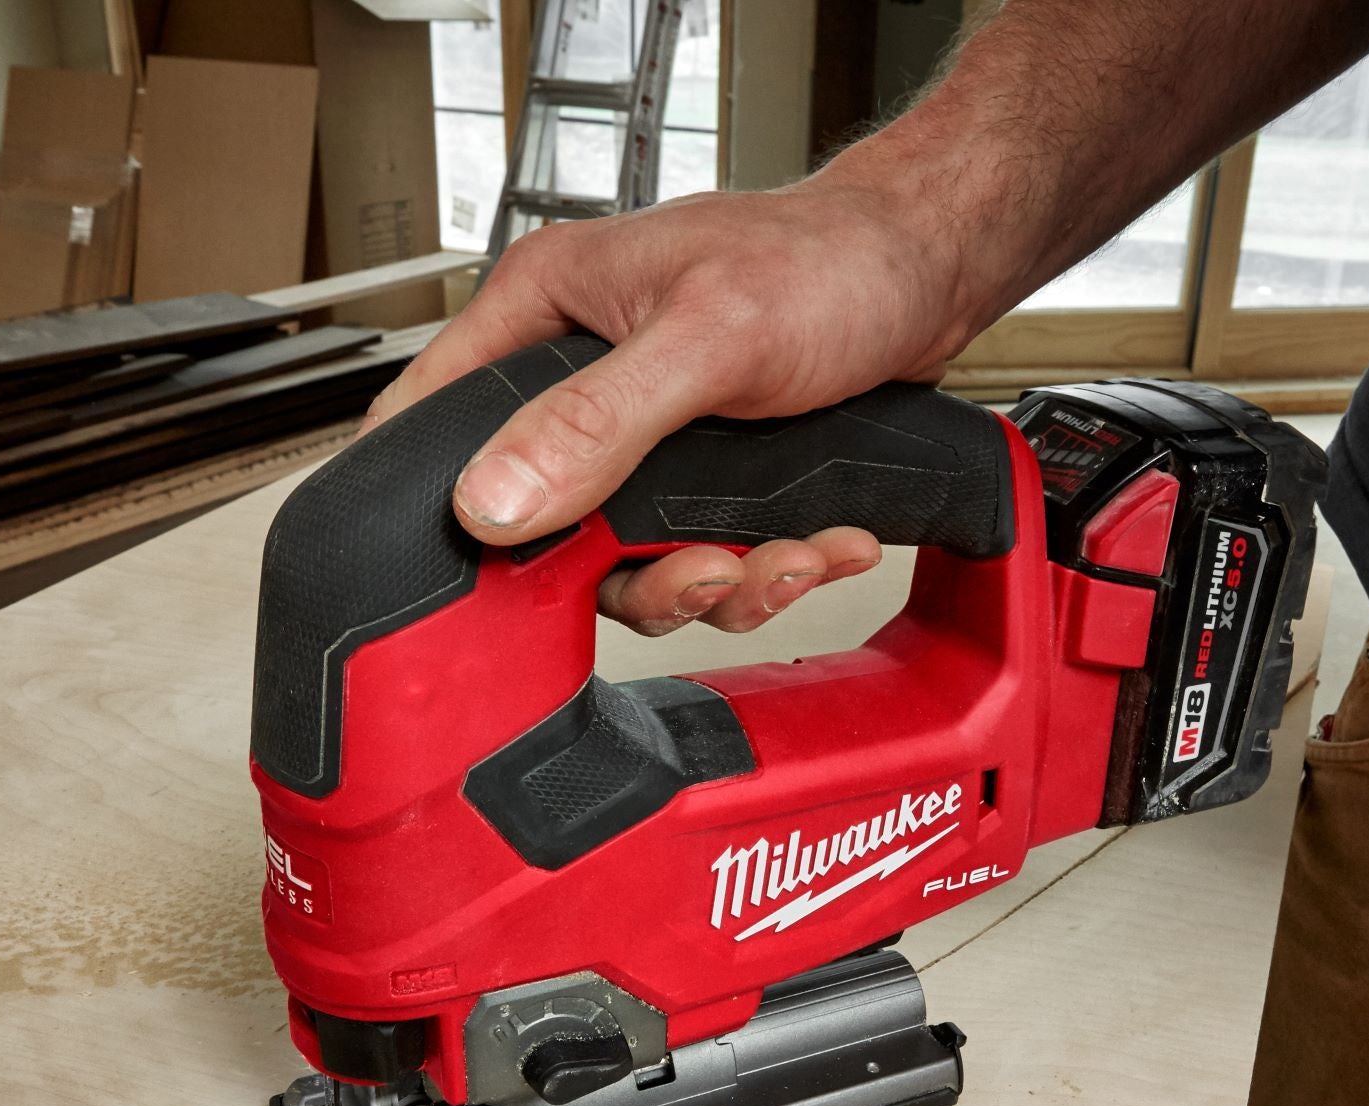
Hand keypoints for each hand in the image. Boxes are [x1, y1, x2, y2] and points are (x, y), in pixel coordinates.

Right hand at [361, 180, 983, 635]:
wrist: (932, 275)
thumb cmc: (830, 261)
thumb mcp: (706, 338)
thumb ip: (596, 423)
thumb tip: (494, 501)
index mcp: (547, 313)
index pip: (436, 414)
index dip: (438, 499)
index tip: (474, 579)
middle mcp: (583, 376)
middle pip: (546, 521)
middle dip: (636, 570)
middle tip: (702, 573)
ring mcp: (645, 433)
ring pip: (633, 557)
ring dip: (718, 581)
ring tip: (789, 559)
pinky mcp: (706, 474)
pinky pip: (705, 557)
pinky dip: (767, 568)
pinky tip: (821, 544)